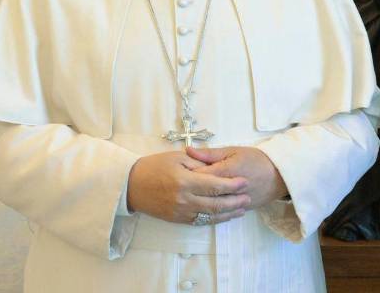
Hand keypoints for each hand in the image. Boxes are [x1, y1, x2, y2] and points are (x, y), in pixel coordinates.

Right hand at [126, 151, 249, 223]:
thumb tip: (218, 169)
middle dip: (235, 202)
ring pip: (210, 216)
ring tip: (241, 209)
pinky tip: (224, 215)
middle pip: (216, 204)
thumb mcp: (178, 158)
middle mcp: (184, 199)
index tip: (245, 182)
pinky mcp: (177, 220)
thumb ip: (199, 164)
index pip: (215, 186)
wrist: (132, 185)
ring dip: (228, 213)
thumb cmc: (155, 166)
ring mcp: (181, 212)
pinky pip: (200, 221)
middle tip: (247, 197)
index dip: (233, 185)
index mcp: (185, 181)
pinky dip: (214, 219)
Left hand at [187, 146, 287, 209]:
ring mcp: (234, 202)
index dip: (186, 175)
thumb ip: (210, 154)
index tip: (176, 173)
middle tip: (177, 189)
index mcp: (226, 171)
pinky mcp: (239, 210)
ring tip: (187, 200)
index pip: (200, 176)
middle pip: (203, 193)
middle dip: (189, 191)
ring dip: (198, 204)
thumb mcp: (233, 151)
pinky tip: (200, 210)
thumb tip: (188, 151)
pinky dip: (209, 212)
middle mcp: (229, 190)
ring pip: (211, 207)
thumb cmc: (255, 159)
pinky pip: (221, 214)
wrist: (279, 175)